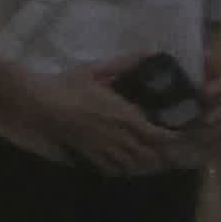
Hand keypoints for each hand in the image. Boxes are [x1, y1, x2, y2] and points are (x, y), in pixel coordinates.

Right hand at [11, 63, 186, 176]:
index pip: (157, 135)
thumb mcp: (97, 70)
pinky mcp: (86, 154)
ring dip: (144, 165)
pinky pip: (109, 168)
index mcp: (125, 116)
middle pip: (148, 155)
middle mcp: (118, 136)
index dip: (172, 140)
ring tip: (153, 164)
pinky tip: (124, 167)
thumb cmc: (68, 85)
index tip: (181, 138)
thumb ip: (125, 63)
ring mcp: (102, 148)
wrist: (39, 103)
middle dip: (162, 157)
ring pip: (131, 165)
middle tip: (171, 155)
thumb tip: (148, 52)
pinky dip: (121, 169)